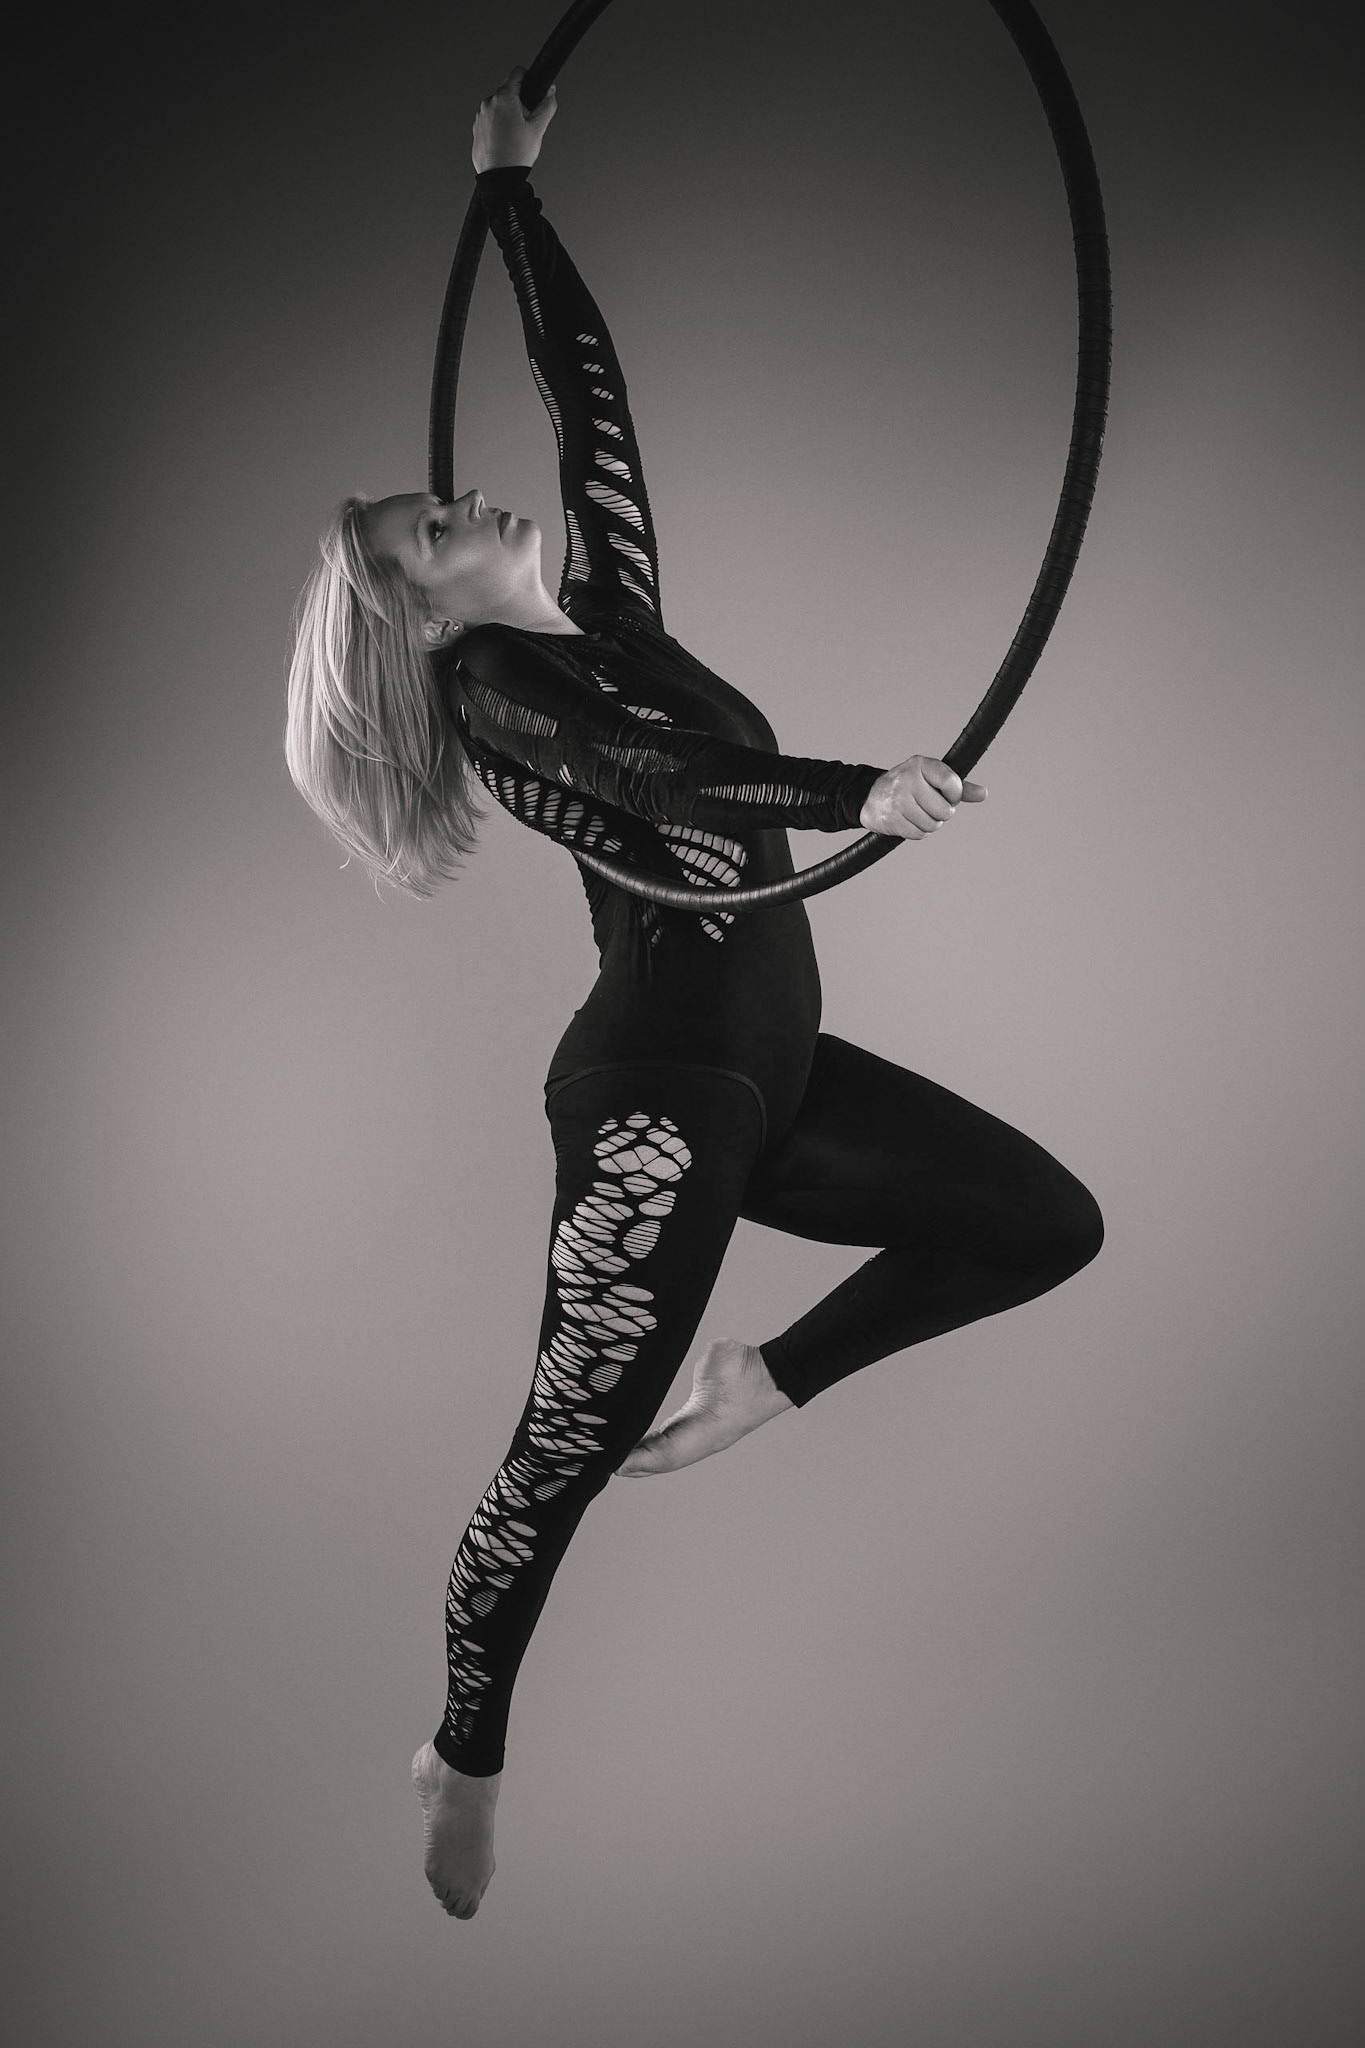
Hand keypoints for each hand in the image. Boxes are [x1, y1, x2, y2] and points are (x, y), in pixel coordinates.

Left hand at [471, 68, 557, 172]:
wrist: (500, 178)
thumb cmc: (517, 154)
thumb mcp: (538, 128)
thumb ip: (547, 105)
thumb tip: (551, 92)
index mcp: (504, 98)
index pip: (517, 73)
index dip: (528, 78)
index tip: (532, 87)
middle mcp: (489, 103)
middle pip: (507, 90)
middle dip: (518, 100)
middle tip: (526, 121)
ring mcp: (480, 115)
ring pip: (498, 106)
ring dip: (507, 113)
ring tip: (515, 135)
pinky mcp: (477, 128)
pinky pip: (490, 119)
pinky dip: (498, 125)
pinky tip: (505, 141)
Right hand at [859, 755, 987, 839]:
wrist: (871, 797)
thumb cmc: (909, 786)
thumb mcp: (932, 778)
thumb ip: (958, 787)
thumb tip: (983, 794)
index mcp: (920, 764)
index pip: (951, 783)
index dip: (955, 795)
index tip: (949, 796)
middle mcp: (907, 779)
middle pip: (944, 810)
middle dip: (942, 813)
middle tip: (932, 807)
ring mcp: (898, 800)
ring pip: (933, 825)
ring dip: (931, 824)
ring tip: (921, 813)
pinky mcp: (892, 819)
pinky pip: (919, 834)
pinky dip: (919, 831)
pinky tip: (911, 820)